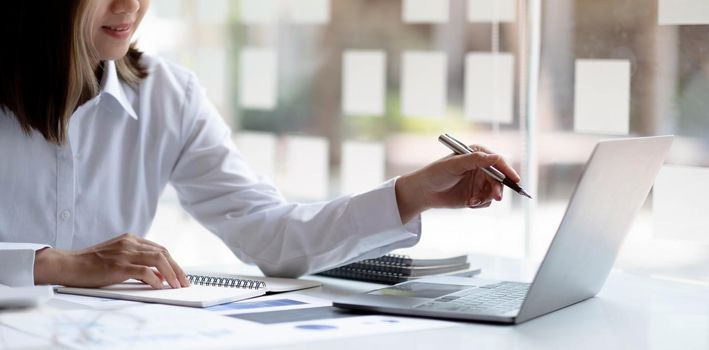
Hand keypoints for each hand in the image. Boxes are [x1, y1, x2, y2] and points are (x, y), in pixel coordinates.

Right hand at [34, 233, 189, 288]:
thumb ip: (136, 262)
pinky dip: (155, 279)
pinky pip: (144, 271)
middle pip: (163, 253)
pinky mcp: (118, 265)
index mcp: (131, 239)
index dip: (173, 262)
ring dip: (171, 274)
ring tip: (177, 286)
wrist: (68, 264)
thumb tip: (158, 276)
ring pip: (158, 259)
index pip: (160, 249)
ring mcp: (125, 253)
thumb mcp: (117, 257)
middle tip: (184, 282)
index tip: (180, 275)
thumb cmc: (91, 264)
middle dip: (177, 269)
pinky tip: (159, 287)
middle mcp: (130, 243)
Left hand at [395, 145, 520, 222]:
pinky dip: (480, 203)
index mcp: (478, 155)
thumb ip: (476, 160)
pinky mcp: (477, 195)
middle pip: (499, 179)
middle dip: (498, 188)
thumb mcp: (455, 164)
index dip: (507, 170)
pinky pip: (487, 201)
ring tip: (472, 201)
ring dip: (486, 198)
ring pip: (494, 192)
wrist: (425, 191)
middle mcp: (482, 168)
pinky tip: (468, 203)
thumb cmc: (437, 173)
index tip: (514, 179)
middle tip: (496, 197)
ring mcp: (480, 182)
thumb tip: (497, 157)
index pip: (498, 161)